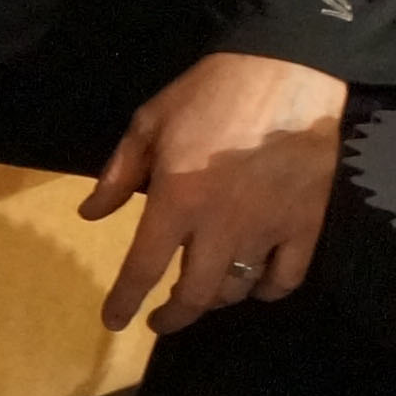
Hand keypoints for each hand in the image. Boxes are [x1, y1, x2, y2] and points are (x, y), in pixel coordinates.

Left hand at [79, 50, 353, 336]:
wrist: (286, 74)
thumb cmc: (210, 94)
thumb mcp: (148, 123)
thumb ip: (118, 173)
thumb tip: (90, 214)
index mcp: (176, 200)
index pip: (144, 267)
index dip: (125, 300)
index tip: (113, 321)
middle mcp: (220, 226)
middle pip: (195, 293)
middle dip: (173, 316)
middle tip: (160, 320)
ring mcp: (267, 229)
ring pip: (238, 289)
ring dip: (216, 301)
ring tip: (202, 295)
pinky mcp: (305, 225)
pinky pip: (287, 277)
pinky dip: (268, 290)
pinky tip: (255, 285)